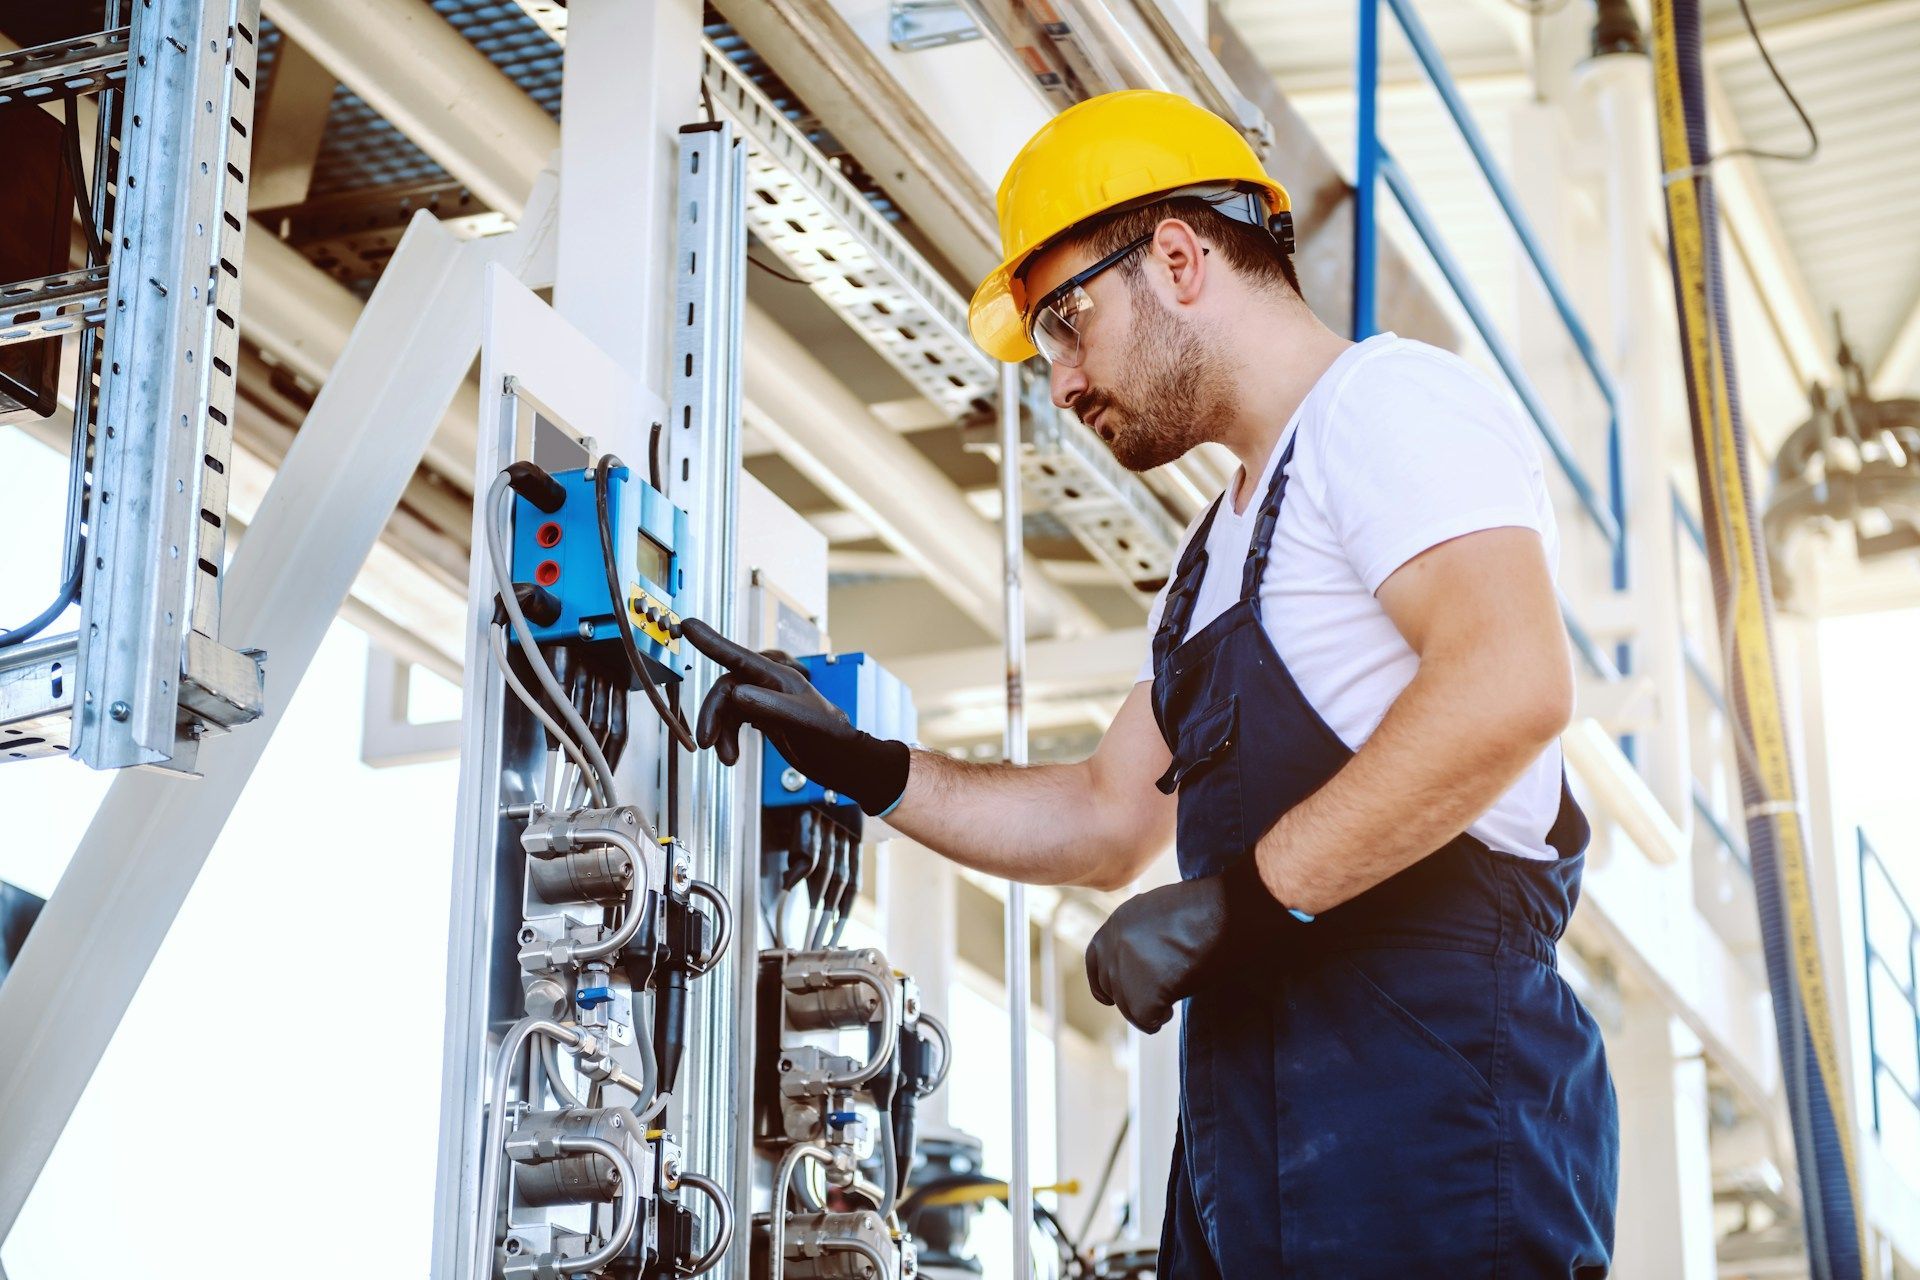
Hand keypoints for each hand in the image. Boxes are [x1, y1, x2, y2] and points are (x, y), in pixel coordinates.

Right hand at [680, 618, 910, 815]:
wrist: (841, 761)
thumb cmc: (830, 737)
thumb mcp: (801, 721)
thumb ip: (768, 706)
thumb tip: (736, 694)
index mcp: (778, 675)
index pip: (738, 656)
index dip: (711, 641)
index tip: (687, 625)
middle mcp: (768, 682)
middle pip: (725, 689)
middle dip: (713, 715)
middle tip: (706, 741)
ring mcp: (763, 698)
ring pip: (726, 708)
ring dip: (721, 733)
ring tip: (726, 758)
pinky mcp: (761, 714)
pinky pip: (733, 721)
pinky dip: (727, 737)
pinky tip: (730, 756)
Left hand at [1085, 859, 1299, 1032]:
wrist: (1226, 913)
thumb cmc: (1208, 910)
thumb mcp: (1160, 914)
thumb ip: (1142, 936)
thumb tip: (1142, 963)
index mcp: (1117, 922)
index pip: (1095, 960)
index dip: (1103, 982)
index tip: (1110, 1000)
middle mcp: (1113, 944)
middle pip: (1111, 987)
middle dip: (1130, 999)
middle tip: (1158, 1001)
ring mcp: (1124, 968)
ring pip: (1128, 1007)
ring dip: (1148, 1011)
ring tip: (1171, 1005)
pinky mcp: (1142, 992)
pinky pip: (1146, 1019)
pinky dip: (1158, 1019)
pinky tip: (1173, 1010)